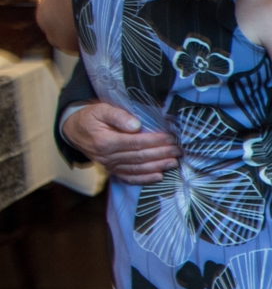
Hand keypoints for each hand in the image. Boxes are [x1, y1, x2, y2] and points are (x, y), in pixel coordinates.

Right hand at [61, 102, 178, 183]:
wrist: (74, 130)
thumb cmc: (91, 117)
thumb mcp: (101, 110)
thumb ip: (118, 116)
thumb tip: (136, 125)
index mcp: (105, 141)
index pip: (135, 143)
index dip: (155, 141)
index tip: (171, 137)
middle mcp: (107, 157)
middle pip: (139, 157)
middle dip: (161, 153)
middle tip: (179, 150)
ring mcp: (109, 165)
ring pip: (137, 168)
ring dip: (158, 166)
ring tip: (175, 162)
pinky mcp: (111, 170)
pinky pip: (129, 177)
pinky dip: (144, 179)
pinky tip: (159, 177)